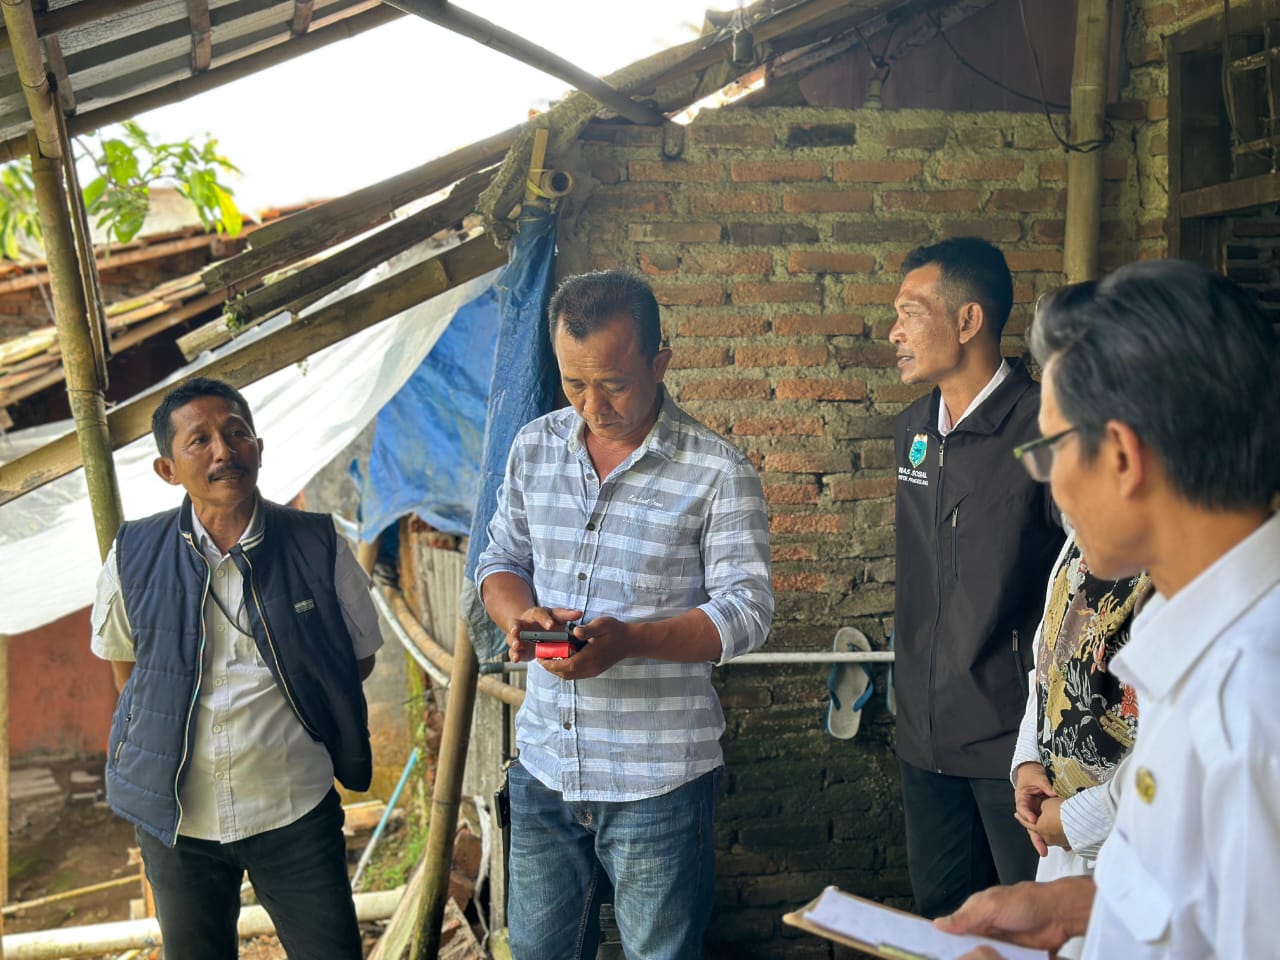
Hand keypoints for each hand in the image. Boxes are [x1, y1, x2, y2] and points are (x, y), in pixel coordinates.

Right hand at [506, 606, 583, 662]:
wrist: (535, 627)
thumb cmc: (548, 620)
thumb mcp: (557, 616)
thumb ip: (567, 615)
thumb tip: (579, 613)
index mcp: (536, 614)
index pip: (539, 614)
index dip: (544, 620)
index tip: (551, 626)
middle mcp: (524, 623)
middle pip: (517, 624)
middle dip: (516, 628)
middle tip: (516, 631)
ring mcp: (518, 636)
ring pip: (512, 638)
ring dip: (514, 642)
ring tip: (517, 646)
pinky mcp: (518, 648)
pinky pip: (513, 651)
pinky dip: (514, 655)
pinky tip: (517, 659)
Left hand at [538, 616, 631, 680]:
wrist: (631, 641)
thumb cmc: (615, 631)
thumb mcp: (602, 625)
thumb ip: (587, 629)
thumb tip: (575, 631)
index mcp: (589, 658)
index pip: (565, 666)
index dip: (550, 663)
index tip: (540, 657)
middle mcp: (590, 668)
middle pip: (564, 673)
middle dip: (550, 667)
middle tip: (541, 658)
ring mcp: (592, 671)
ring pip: (569, 676)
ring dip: (557, 669)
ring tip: (549, 658)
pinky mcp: (594, 671)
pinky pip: (576, 674)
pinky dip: (566, 669)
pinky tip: (562, 659)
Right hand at [934, 877, 1094, 956]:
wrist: (1058, 915)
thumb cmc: (1026, 901)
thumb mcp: (991, 906)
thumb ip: (966, 916)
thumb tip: (940, 924)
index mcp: (974, 914)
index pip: (952, 931)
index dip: (944, 941)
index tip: (938, 952)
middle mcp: (985, 931)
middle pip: (966, 949)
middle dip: (965, 954)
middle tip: (965, 957)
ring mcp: (1000, 946)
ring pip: (984, 957)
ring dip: (983, 959)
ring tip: (990, 956)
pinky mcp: (1014, 957)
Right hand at [1013, 762, 1056, 856]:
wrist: (1035, 772)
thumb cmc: (1033, 774)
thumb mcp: (1038, 777)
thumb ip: (1045, 784)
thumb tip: (1053, 792)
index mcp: (1023, 800)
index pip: (1023, 809)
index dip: (1027, 815)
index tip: (1033, 820)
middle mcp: (1029, 810)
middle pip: (1031, 826)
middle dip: (1037, 839)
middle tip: (1042, 850)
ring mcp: (1038, 814)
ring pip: (1041, 829)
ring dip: (1045, 840)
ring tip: (1049, 852)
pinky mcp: (1046, 816)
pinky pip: (1049, 825)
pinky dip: (1055, 834)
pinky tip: (1062, 844)